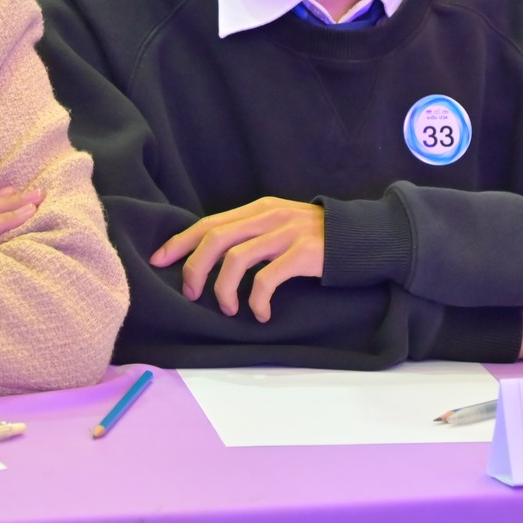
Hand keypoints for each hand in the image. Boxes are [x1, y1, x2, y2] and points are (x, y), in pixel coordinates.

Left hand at [150, 198, 324, 322]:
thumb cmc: (318, 237)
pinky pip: (267, 279)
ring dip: (223, 289)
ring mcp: (286, 234)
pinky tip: (261, 314)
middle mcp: (269, 216)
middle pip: (216, 238)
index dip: (180, 242)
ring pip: (236, 258)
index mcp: (259, 208)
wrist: (363, 236)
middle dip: (195, 268)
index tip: (159, 261)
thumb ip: (252, 232)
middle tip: (191, 293)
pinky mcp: (303, 254)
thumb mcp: (281, 225)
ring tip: (229, 308)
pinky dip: (256, 300)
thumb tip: (213, 255)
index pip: (209, 222)